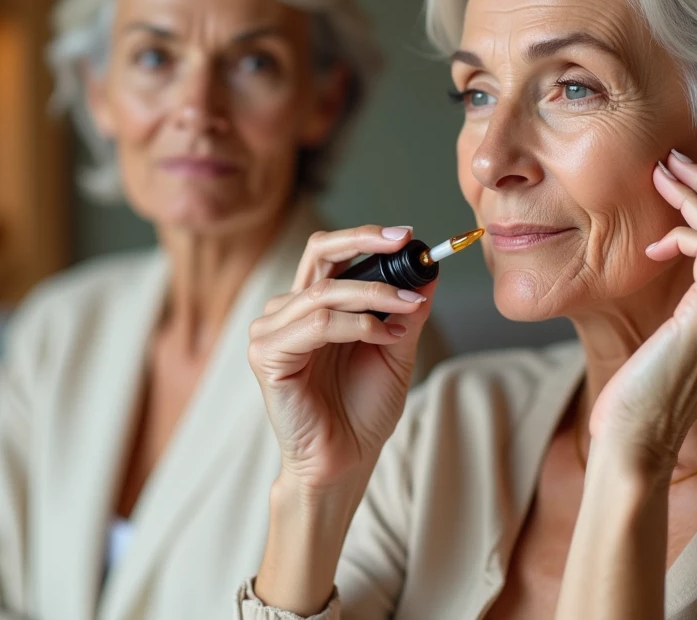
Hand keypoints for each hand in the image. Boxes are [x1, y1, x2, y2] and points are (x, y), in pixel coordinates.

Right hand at [248, 225, 434, 492]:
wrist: (345, 461)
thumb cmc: (363, 411)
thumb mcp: (396, 350)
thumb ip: (407, 311)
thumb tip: (429, 270)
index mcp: (312, 305)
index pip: (329, 253)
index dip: (364, 237)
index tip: (406, 235)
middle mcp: (286, 312)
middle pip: (319, 255)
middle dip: (364, 243)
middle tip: (404, 243)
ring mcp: (271, 333)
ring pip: (325, 292)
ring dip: (375, 295)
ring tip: (409, 309)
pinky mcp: (268, 357)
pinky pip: (317, 324)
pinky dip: (358, 325)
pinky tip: (384, 337)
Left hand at [589, 150, 696, 476]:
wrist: (636, 441)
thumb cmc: (641, 392)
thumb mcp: (670, 337)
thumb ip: (683, 300)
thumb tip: (662, 253)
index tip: (679, 178)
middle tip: (671, 160)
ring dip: (696, 193)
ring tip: (661, 177)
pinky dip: (682, 232)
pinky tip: (653, 246)